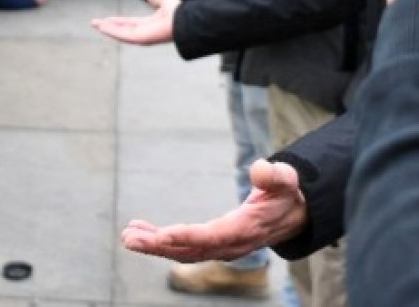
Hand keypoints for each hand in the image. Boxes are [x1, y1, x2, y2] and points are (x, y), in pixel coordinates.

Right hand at [91, 0, 180, 44]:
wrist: (185, 20)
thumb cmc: (178, 12)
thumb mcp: (165, 1)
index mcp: (148, 24)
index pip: (128, 23)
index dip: (116, 21)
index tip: (105, 19)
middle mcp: (144, 32)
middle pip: (122, 30)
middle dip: (108, 26)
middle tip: (94, 23)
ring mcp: (142, 37)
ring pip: (120, 33)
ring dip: (108, 29)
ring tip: (95, 24)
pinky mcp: (141, 39)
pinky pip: (124, 35)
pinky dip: (112, 32)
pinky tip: (103, 27)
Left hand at [121, 160, 306, 261]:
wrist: (291, 216)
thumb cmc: (285, 194)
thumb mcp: (286, 181)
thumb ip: (275, 176)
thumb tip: (259, 168)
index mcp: (245, 229)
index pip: (213, 236)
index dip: (187, 236)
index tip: (162, 235)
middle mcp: (230, 244)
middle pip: (190, 249)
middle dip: (159, 246)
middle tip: (129, 239)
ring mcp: (220, 248)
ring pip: (182, 252)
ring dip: (154, 246)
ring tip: (127, 236)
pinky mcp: (212, 245)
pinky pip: (182, 247)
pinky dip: (160, 242)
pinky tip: (138, 232)